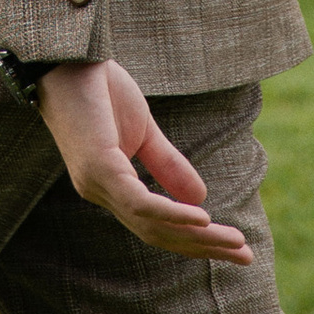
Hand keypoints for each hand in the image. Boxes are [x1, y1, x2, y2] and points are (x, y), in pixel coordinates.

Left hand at [36, 60, 253, 263]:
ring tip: (232, 242)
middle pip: (158, 234)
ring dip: (197, 237)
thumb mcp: (144, 131)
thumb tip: (202, 198)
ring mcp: (97, 184)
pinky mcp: (98, 169)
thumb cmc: (98, 89)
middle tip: (245, 256)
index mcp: (111, 187)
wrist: (67, 56)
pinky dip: (173, 214)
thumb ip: (167, 164)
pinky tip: (202, 219)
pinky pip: (140, 203)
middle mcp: (102, 193)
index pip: (157, 226)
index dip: (195, 241)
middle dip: (203, 248)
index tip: (235, 248)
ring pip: (152, 225)